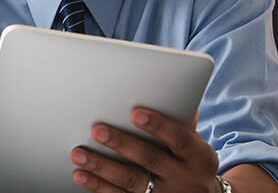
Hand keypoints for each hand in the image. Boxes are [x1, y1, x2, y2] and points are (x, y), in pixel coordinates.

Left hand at [69, 108, 220, 192]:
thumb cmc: (189, 160)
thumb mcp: (195, 143)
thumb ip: (181, 122)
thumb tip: (168, 93)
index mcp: (198, 157)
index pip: (179, 138)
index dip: (159, 125)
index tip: (135, 113)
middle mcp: (184, 178)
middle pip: (150, 159)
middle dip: (122, 144)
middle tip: (98, 130)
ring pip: (131, 181)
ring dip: (102, 167)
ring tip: (79, 154)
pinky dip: (99, 186)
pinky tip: (81, 175)